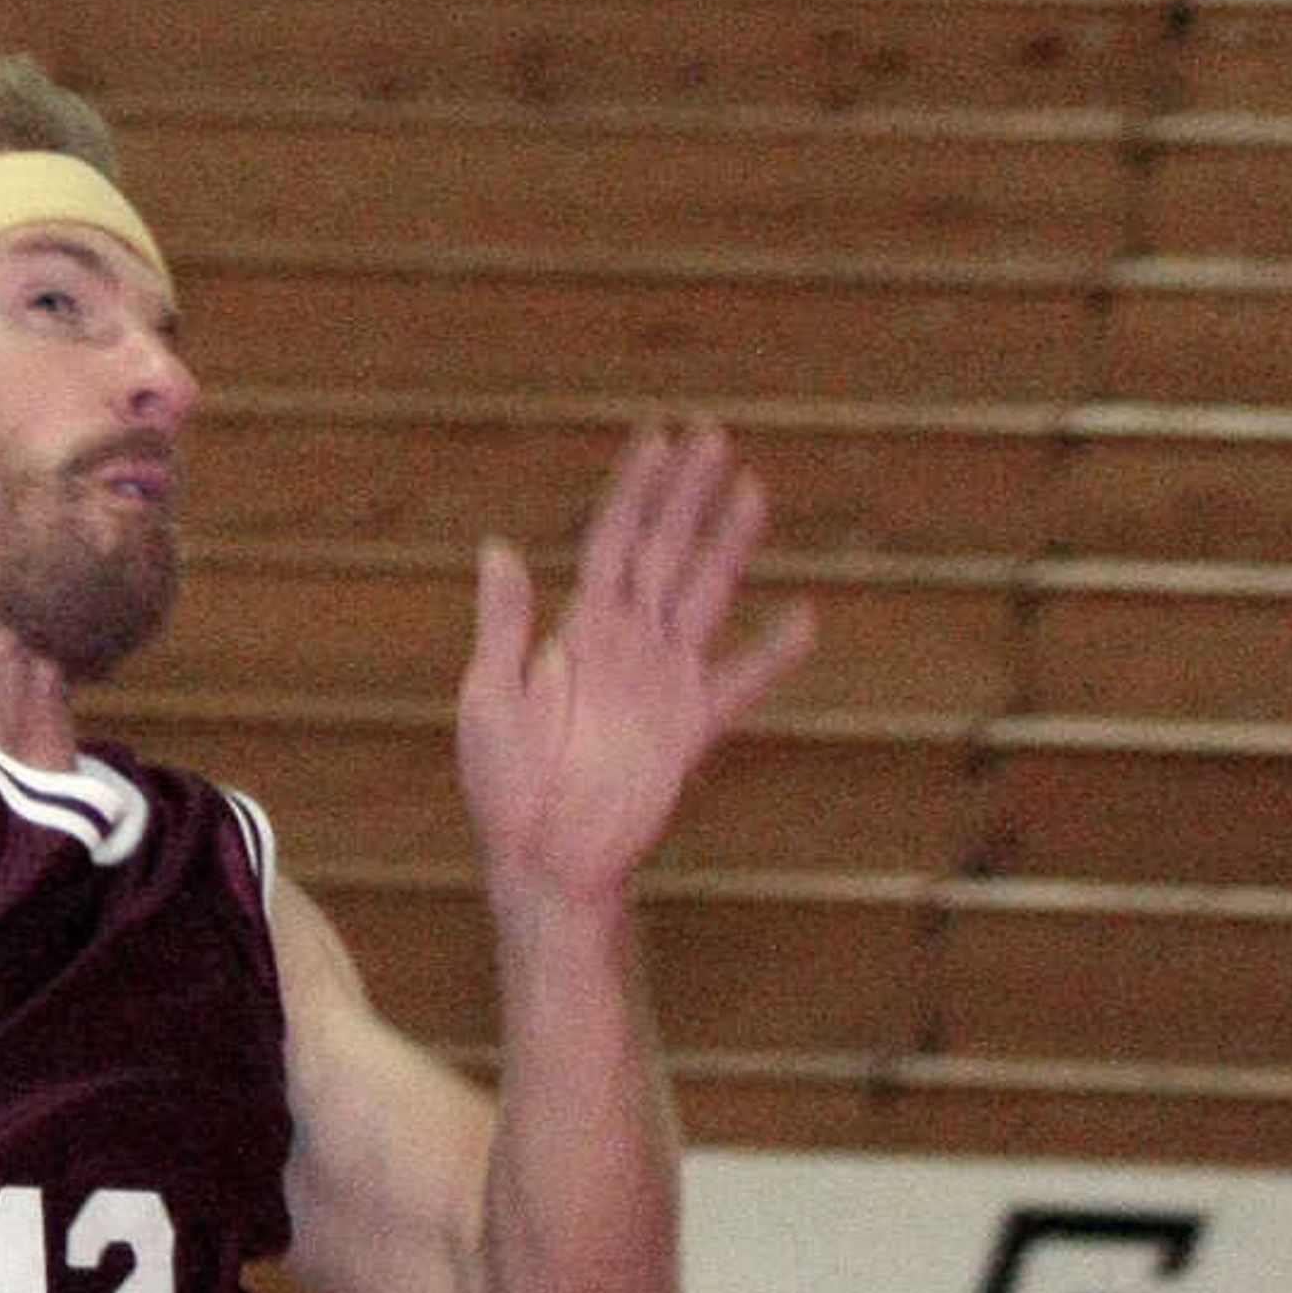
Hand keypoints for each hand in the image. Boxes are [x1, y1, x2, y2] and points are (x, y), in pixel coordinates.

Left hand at [457, 422, 816, 909]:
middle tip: (714, 435)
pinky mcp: (693, 728)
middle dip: (687, 494)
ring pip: (706, 594)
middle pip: (665, 549)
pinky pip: (741, 682)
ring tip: (754, 489)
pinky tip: (803, 616)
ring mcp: (665, 680)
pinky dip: (772, 652)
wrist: (544, 858)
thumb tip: (498, 546)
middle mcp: (627, 641)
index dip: (635, 489)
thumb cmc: (503, 781)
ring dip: (728, 543)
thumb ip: (503, 624)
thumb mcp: (488, 697)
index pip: (612, 539)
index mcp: (578, 627)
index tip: (658, 437)